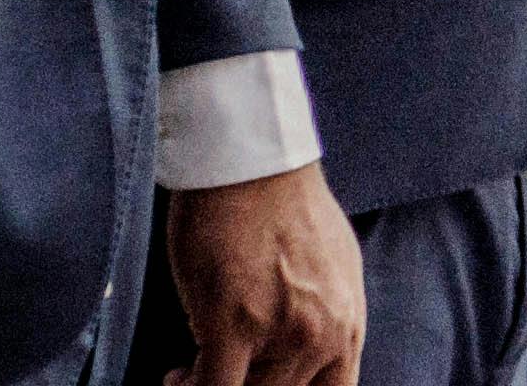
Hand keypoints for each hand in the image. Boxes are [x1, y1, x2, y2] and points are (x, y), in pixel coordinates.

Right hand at [161, 161, 363, 385]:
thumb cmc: (285, 207)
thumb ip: (323, 319)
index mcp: (350, 324)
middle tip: (217, 374)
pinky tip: (177, 377)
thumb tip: (301, 351)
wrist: (254, 163)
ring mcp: (282, 332)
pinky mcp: (234, 324)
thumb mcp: (333, 270)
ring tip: (190, 375)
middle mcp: (325, 334)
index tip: (262, 384)